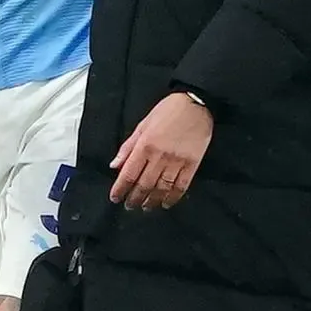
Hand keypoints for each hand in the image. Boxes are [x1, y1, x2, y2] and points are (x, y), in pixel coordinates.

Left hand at [110, 93, 213, 210]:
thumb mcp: (143, 124)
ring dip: (152, 201)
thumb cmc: (168, 110)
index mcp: (145, 145)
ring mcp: (177, 161)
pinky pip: (181, 186)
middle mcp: (159, 156)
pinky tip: (167, 203)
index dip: (120, 189)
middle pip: (144, 185)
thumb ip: (128, 146)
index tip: (115, 197)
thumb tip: (115, 165)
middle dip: (134, 198)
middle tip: (129, 206)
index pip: (128, 174)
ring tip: (146, 207)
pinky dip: (173, 197)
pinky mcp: (192, 164)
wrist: (196, 104)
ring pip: (161, 189)